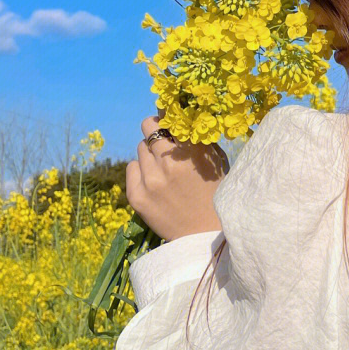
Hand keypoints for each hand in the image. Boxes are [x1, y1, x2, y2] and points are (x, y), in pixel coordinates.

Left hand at [126, 114, 228, 241]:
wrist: (205, 235)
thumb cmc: (217, 194)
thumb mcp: (217, 162)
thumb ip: (199, 140)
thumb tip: (183, 118)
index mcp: (193, 151)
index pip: (170, 117)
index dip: (169, 114)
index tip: (170, 116)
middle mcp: (169, 162)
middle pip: (149, 127)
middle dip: (156, 129)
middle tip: (162, 138)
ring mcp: (151, 180)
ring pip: (141, 148)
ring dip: (151, 153)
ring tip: (163, 167)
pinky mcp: (137, 196)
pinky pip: (131, 168)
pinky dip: (141, 170)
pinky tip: (154, 180)